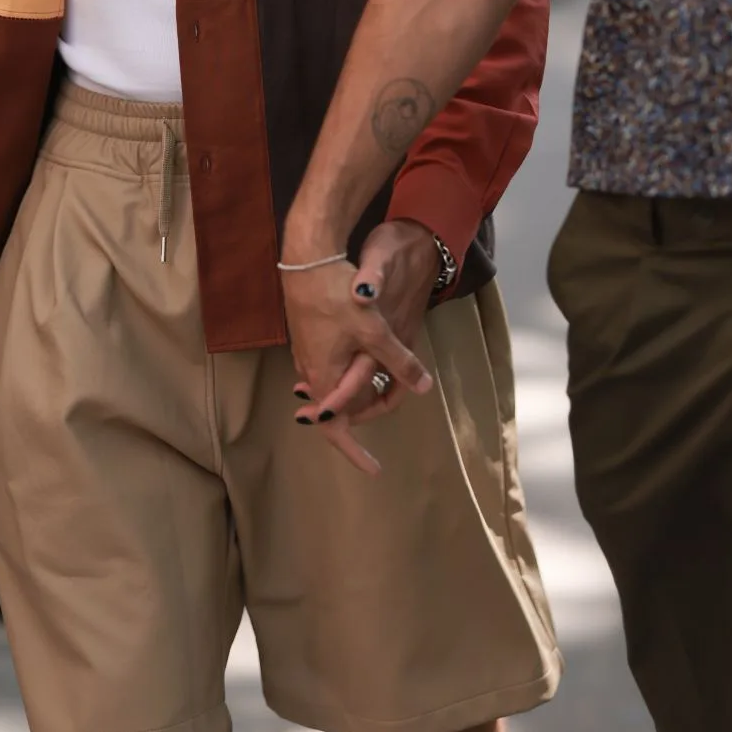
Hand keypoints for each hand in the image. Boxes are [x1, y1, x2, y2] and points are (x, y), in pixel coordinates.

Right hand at [284, 219, 439, 475]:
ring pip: (332, 390)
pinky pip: (328, 372)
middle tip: (382, 430)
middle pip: (335, 411)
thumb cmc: (340, 296)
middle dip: (360, 422)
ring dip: (355, 399)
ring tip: (380, 397)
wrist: (307, 261)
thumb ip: (399, 362)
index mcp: (325, 378)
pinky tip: (363, 368)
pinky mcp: (309, 339)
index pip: (335, 428)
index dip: (354, 452)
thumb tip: (425, 387)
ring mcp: (306, 356)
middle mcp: (310, 372)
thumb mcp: (375, 331)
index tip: (375, 470)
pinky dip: (347, 379)